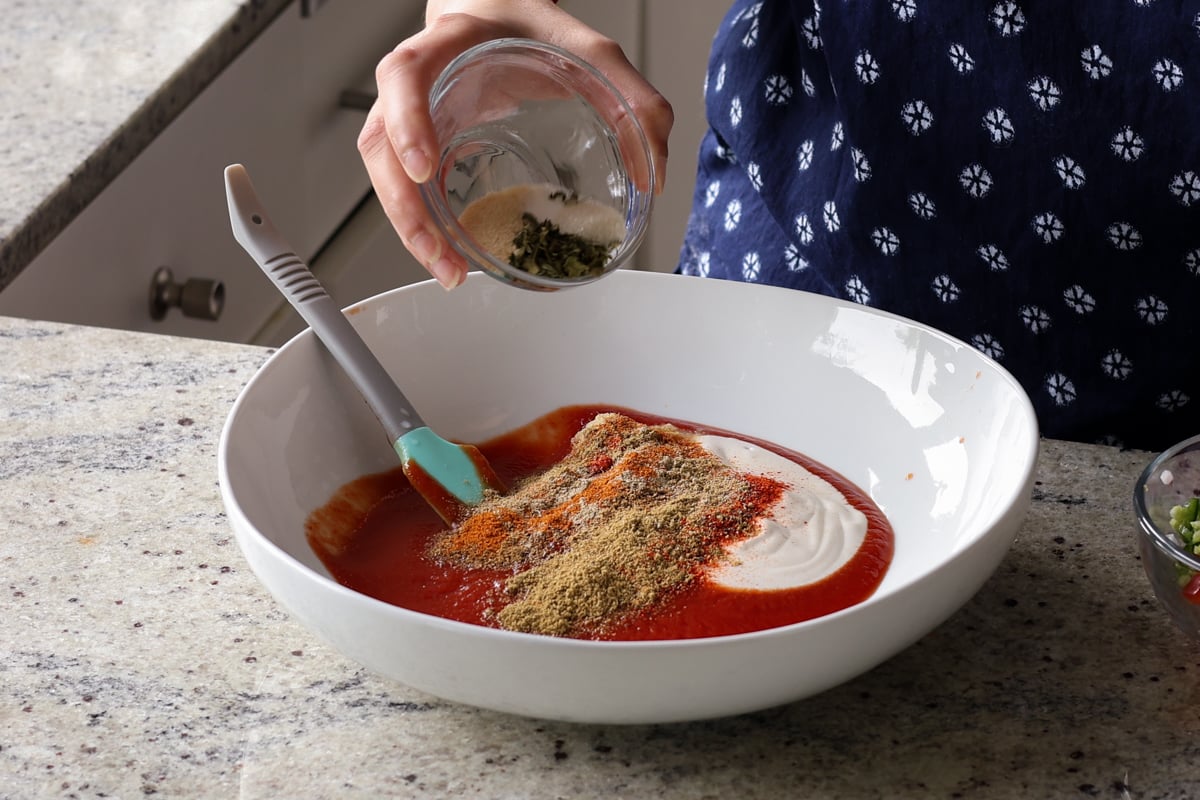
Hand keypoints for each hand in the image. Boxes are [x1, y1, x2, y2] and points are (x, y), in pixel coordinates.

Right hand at [358, 0, 673, 288]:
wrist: (504, 16)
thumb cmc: (534, 32)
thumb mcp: (593, 53)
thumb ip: (635, 103)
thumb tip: (654, 173)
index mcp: (449, 45)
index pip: (405, 74)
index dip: (406, 120)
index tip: (423, 166)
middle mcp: (418, 81)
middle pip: (379, 140)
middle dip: (401, 202)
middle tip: (437, 248)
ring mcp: (411, 114)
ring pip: (383, 173)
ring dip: (409, 227)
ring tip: (447, 268)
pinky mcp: (420, 143)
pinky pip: (404, 187)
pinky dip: (421, 226)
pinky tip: (448, 257)